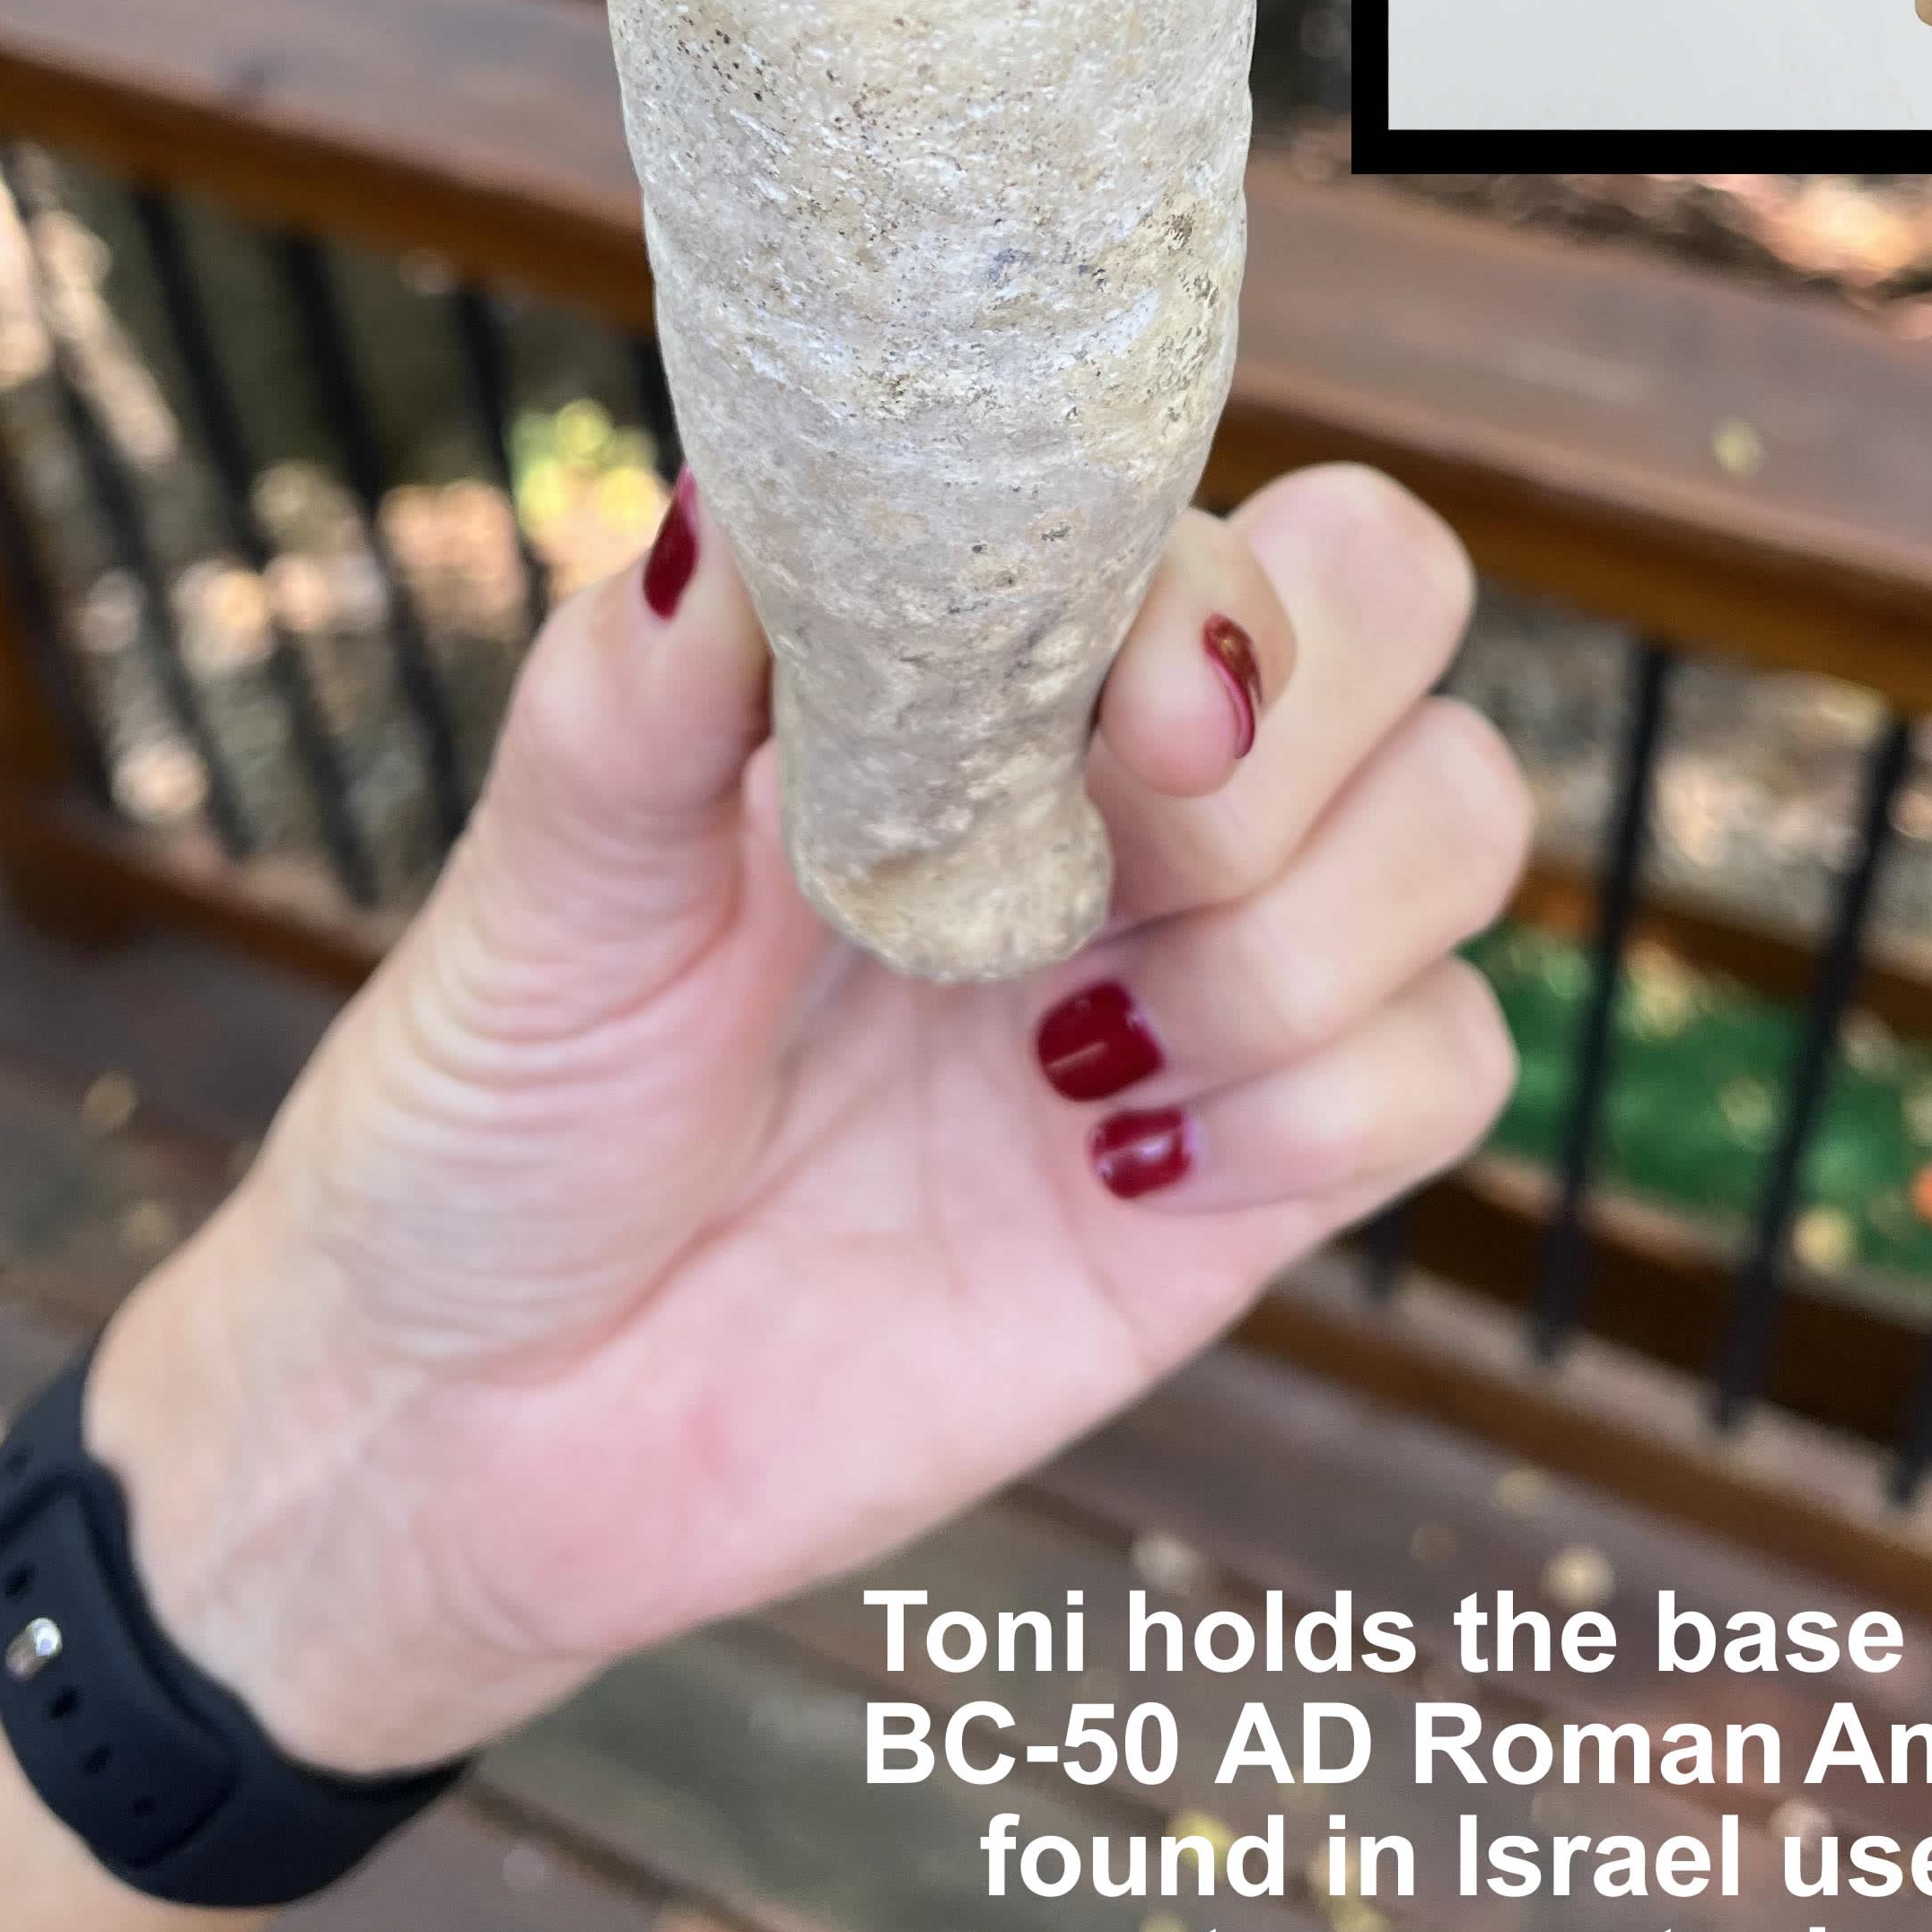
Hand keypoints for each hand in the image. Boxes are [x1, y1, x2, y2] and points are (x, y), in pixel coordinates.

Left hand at [88, 463, 1525, 1772]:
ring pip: (1460, 824)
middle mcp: (1117, 796)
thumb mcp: (544, 883)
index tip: (1134, 712)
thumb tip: (724, 505)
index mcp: (968, 677)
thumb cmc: (494, 1109)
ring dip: (1314, 928)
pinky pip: (1443, 1070)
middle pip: (1401, 616)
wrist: (472, 1426)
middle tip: (1125, 868)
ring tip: (1075, 1052)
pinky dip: (1330, 1102)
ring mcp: (1198, 979)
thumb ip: (643, 687)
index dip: (1226, 589)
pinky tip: (1121, 1160)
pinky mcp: (1245, 1182)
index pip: (1217, 512)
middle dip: (1304, 735)